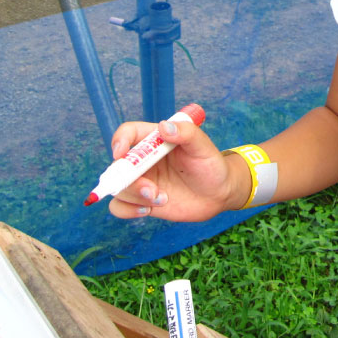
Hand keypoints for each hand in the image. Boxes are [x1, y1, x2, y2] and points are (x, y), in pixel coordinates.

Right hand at [106, 118, 244, 221]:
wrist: (219, 193)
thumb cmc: (211, 165)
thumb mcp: (203, 146)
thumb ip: (186, 133)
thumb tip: (164, 127)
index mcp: (156, 140)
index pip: (129, 132)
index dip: (120, 139)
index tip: (121, 153)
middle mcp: (144, 160)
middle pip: (119, 165)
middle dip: (128, 179)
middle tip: (151, 190)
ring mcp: (142, 181)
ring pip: (118, 187)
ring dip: (134, 195)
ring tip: (161, 199)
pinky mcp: (143, 200)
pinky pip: (120, 206)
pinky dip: (127, 210)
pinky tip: (148, 210)